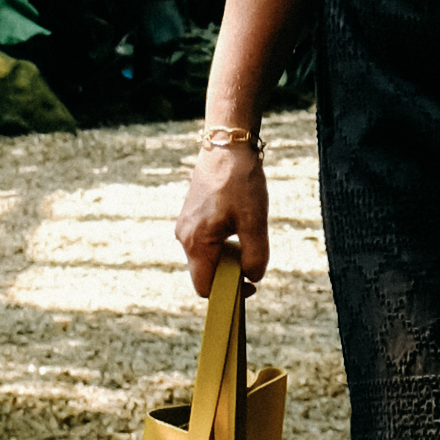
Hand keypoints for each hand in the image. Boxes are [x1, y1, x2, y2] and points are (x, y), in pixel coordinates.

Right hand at [176, 145, 268, 294]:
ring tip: (247, 238)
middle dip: (228, 275)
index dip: (227, 294)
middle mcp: (184, 238)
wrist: (226, 145)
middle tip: (252, 261)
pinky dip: (221, 244)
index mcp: (196, 243)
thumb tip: (253, 277)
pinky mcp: (191, 216)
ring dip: (227, 258)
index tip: (249, 285)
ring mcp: (185, 226)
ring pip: (205, 258)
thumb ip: (255, 255)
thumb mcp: (255, 221)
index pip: (205, 288)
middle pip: (205, 274)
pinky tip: (238, 226)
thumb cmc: (240, 182)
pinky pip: (204, 242)